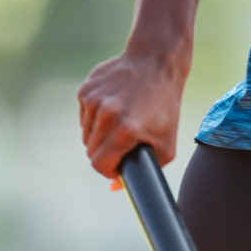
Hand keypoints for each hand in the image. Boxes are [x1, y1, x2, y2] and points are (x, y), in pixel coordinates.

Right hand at [77, 48, 185, 180]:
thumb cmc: (165, 105)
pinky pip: (84, 115)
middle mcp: (106, 115)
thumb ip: (146, 169)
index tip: (117, 165)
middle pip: (91, 151)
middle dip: (105, 152)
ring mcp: (94, 101)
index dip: (108, 170)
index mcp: (125, 131)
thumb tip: (115, 188)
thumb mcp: (166, 142)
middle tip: (122, 142)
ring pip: (86, 133)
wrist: (157, 61)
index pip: (99, 165)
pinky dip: (96, 116)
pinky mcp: (86, 90)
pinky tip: (115, 104)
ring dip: (100, 134)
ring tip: (122, 120)